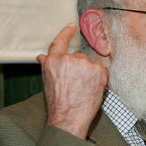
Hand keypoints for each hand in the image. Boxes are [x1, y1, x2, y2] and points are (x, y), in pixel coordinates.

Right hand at [37, 24, 108, 138]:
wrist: (69, 118)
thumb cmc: (57, 104)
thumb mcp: (47, 82)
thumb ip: (48, 66)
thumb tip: (43, 57)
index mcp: (54, 60)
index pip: (60, 41)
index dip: (66, 32)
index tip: (71, 27)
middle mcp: (70, 59)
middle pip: (78, 56)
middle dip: (79, 67)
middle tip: (76, 83)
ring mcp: (86, 64)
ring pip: (90, 64)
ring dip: (89, 74)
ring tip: (82, 89)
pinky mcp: (99, 71)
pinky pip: (101, 71)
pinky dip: (99, 79)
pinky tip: (91, 89)